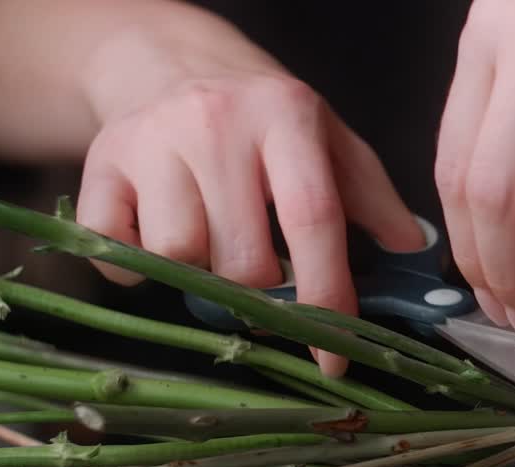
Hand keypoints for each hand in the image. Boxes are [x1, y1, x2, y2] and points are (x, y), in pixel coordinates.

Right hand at [77, 40, 422, 376]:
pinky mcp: (100, 162)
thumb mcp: (327, 140)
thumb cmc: (261, 116)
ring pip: (179, 256)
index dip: (326, 296)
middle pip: (243, 259)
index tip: (334, 357)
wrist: (169, 60)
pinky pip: (116, 252)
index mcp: (286, 116)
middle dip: (259, 288)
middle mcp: (217, 122)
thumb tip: (413, 251)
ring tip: (210, 238)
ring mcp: (152, 140)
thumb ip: (372, 197)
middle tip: (259, 267)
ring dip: (199, 271)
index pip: (313, 219)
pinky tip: (156, 234)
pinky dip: (136, 265)